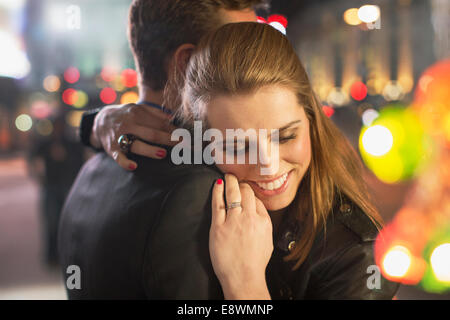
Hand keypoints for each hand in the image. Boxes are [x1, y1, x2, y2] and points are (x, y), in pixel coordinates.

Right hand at [91, 104, 177, 170]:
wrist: (99, 120)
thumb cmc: (126, 116)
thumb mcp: (138, 109)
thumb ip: (155, 114)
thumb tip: (173, 119)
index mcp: (138, 113)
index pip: (160, 124)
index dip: (175, 132)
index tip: (188, 139)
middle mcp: (129, 124)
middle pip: (152, 133)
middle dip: (169, 140)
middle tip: (184, 147)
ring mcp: (120, 137)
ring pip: (137, 144)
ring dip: (150, 150)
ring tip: (163, 154)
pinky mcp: (112, 148)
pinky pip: (119, 157)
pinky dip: (125, 162)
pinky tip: (134, 166)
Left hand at [210, 174, 272, 299]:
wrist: (243, 277)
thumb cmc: (255, 262)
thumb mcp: (268, 240)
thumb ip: (264, 221)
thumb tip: (258, 207)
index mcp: (263, 221)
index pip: (257, 199)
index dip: (250, 192)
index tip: (245, 188)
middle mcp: (250, 218)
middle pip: (246, 193)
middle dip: (241, 183)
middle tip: (236, 177)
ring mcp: (234, 221)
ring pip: (233, 194)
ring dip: (230, 182)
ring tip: (228, 176)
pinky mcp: (218, 227)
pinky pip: (218, 203)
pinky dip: (217, 191)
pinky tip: (217, 184)